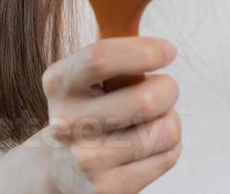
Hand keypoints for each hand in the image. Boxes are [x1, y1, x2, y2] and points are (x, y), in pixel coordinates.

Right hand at [36, 36, 182, 192]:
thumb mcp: (88, 76)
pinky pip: (167, 157)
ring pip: (165, 131)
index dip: (143, 51)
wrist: (61, 166)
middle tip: (163, 89)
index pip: (100, 58)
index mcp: (59, 83)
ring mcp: (86, 160)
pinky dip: (170, 145)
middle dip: (168, 89)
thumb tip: (162, 50)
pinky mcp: (107, 188)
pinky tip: (150, 144)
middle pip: (146, 100)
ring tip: (152, 119)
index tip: (169, 51)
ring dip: (170, 119)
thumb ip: (117, 59)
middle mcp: (67, 122)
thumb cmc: (89, 108)